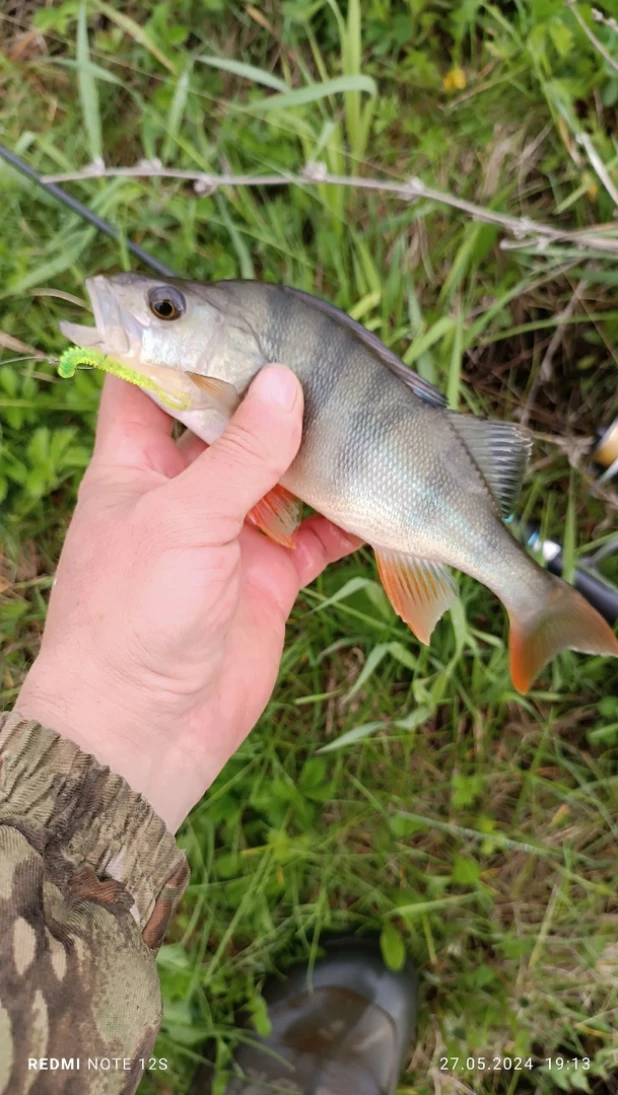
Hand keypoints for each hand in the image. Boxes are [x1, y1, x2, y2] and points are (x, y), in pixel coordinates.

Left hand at [16, 367, 359, 830]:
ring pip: (281, 474)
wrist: (147, 730)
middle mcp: (182, 492)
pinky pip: (317, 534)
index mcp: (136, 465)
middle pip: (229, 422)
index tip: (222, 308)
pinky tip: (383, 494)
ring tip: (366, 410)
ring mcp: (229, 534)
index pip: (146, 382)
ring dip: (318, 450)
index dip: (174, 342)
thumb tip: (286, 382)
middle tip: (325, 353)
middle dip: (271, 393)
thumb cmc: (134, 615)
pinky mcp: (268, 576)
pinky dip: (348, 518)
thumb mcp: (183, 519)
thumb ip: (240, 453)